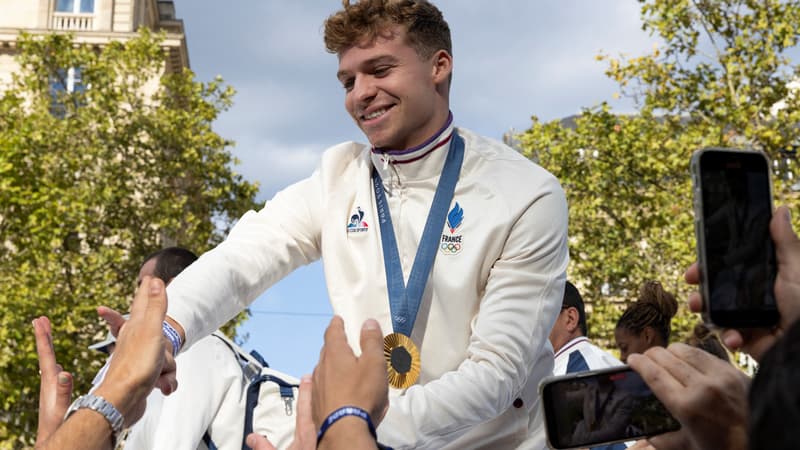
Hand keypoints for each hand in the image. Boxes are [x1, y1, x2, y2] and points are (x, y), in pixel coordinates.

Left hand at [33, 316, 72, 445]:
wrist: (55, 444)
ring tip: (47, 337)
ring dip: (48, 348)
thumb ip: (63, 393)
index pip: (46, 356)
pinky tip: (57, 367)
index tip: (40, 321)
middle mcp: (49, 385)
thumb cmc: (59, 431)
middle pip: (45, 356)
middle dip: (43, 337)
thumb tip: (63, 372)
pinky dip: (54, 364)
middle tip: (40, 320)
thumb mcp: (63, 411)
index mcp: (50, 385)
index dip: (43, 338)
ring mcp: (51, 390)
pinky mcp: (55, 396)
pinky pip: (54, 374)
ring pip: (48, 364)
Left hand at [93, 276, 175, 426]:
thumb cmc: (136, 365)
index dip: (148, 290)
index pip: (143, 302)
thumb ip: (154, 306)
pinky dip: (165, 381)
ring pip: (165, 357)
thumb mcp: (150, 330)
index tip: (149, 278)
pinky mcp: (142, 376)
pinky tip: (161, 385)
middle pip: (160, 336)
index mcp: (136, 326)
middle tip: (165, 349)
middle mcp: (135, 341)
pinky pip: (163, 374)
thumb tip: (154, 280)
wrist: (123, 401)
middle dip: (169, 348)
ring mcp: (139, 359)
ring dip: (169, 368)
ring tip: (159, 373)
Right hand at [245, 375, 316, 449]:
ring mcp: (320, 439)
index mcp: (306, 434)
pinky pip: (321, 426)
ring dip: (316, 406)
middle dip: (314, 394)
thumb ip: (262, 446)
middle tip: (314, 381)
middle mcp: (315, 434)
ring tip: (315, 396)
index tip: (307, 377)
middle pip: (316, 408)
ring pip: (319, 417)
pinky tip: (317, 418)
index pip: (304, 406)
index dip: (305, 390)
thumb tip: (252, 437)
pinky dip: (319, 418)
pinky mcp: (321, 444)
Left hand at [312, 317, 388, 427]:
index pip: (332, 332)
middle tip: (345, 343)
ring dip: (333, 366)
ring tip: (345, 368)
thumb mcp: (374, 363)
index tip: (338, 319)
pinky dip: (330, 384)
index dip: (337, 324)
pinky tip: (336, 390)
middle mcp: (321, 367)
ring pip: (324, 370)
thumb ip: (371, 341)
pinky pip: (322, 388)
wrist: (344, 430)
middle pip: (327, 351)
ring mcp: (317, 387)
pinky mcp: (317, 405)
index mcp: (335, 353)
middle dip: (335, 345)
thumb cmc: (361, 394)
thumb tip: (368, 323)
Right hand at [628, 343, 749, 449]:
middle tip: (644, 358)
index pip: (654, 374)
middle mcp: (702, 387)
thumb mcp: (688, 448)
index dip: (639, 363)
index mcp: (687, 407)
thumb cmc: (726, 448)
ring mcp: (719, 376)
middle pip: (666, 358)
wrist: (767, 442)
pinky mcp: (733, 371)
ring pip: (685, 351)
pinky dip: (691, 353)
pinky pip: (705, 354)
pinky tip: (685, 358)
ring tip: (662, 355)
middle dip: (651, 355)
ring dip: (669, 351)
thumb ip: (662, 440)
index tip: (631, 359)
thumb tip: (646, 434)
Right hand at [686, 206, 799, 360]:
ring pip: (715, 313)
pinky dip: (728, 336)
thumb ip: (784, 242)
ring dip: (705, 312)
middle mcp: (750, 298)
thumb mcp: (795, 268)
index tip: (696, 268)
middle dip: (699, 290)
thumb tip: (780, 209)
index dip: (709, 267)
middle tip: (692, 287)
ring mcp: (746, 319)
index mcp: (760, 279)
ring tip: (700, 308)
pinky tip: (735, 336)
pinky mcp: (746, 339)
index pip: (728, 269)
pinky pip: (728, 335)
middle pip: (715, 290)